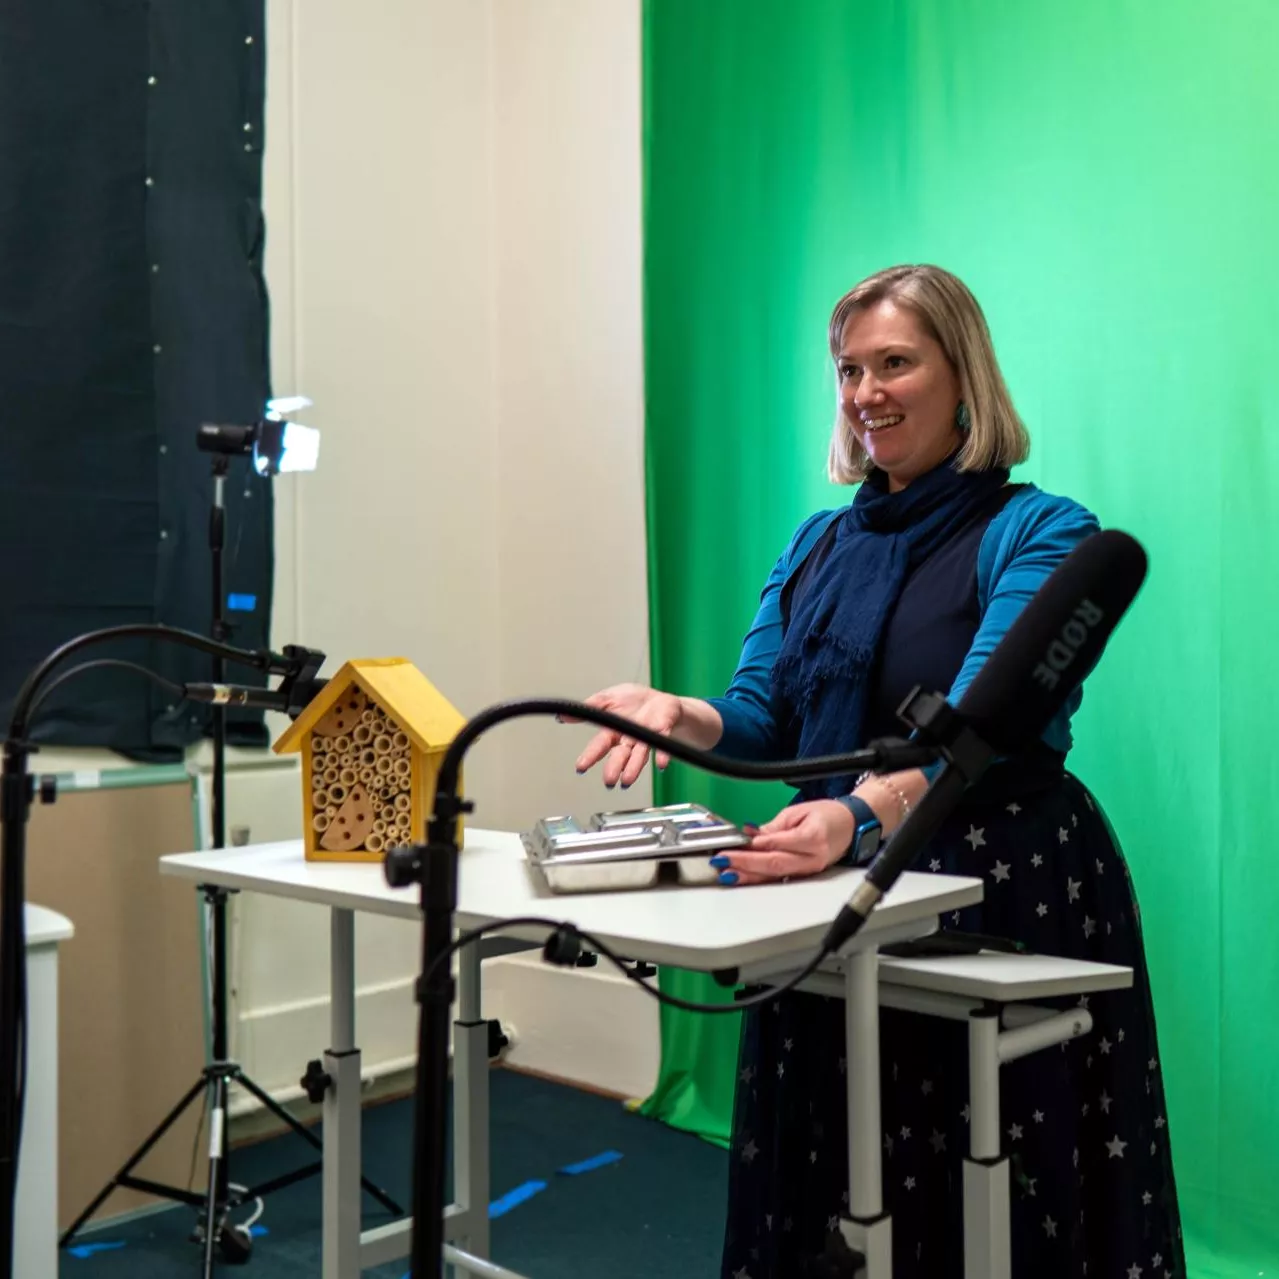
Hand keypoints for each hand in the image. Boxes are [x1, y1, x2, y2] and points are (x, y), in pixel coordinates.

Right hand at [562, 684, 682, 787]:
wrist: (660, 699)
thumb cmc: (633, 702)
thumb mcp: (607, 699)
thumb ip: (590, 707)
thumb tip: (562, 715)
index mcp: (614, 732)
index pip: (600, 745)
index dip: (590, 756)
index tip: (581, 767)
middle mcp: (629, 739)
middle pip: (619, 755)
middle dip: (613, 767)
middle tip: (608, 781)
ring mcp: (646, 737)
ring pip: (639, 755)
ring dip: (633, 768)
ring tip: (627, 780)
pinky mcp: (663, 732)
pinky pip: (663, 745)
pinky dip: (662, 755)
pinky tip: (660, 765)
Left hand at [709, 800, 854, 885]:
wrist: (852, 825)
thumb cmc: (828, 815)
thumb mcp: (797, 812)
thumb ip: (773, 828)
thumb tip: (749, 835)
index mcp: (812, 837)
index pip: (777, 844)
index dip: (752, 847)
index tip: (732, 846)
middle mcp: (812, 858)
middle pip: (774, 864)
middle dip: (745, 863)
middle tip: (723, 861)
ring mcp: (810, 870)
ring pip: (775, 875)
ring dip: (749, 876)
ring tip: (728, 874)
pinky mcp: (806, 876)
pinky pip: (781, 877)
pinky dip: (761, 877)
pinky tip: (745, 877)